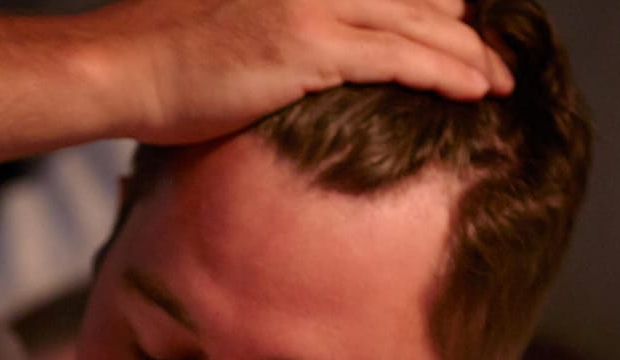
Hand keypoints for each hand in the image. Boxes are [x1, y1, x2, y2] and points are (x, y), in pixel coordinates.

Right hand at [95, 0, 513, 145]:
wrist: (119, 69)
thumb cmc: (156, 65)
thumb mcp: (225, 36)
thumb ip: (273, 45)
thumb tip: (290, 76)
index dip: (430, 9)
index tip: (459, 35)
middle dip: (460, 31)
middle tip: (495, 64)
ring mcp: (313, 8)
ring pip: (418, 25)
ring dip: (468, 55)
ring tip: (499, 82)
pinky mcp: (309, 47)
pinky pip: (399, 57)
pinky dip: (445, 72)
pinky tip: (476, 90)